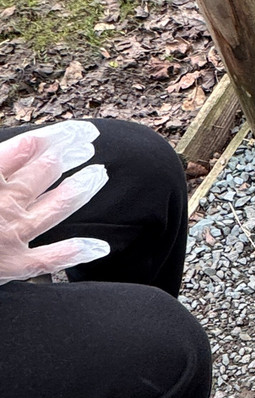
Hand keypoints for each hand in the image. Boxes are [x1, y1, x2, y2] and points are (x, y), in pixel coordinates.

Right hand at [0, 121, 109, 285]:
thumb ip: (1, 162)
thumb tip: (16, 149)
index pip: (22, 151)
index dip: (51, 140)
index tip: (76, 131)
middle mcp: (0, 206)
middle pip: (41, 175)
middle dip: (67, 157)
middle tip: (90, 141)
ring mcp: (10, 236)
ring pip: (53, 210)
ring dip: (79, 191)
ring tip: (99, 174)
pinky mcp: (13, 266)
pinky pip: (48, 259)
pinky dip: (74, 253)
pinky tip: (100, 246)